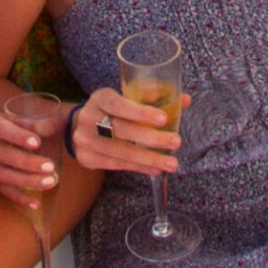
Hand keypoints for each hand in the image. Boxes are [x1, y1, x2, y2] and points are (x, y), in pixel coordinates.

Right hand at [0, 100, 57, 208]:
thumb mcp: (2, 112)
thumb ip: (28, 121)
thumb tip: (55, 126)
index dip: (17, 136)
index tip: (37, 142)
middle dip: (26, 162)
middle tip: (50, 167)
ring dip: (25, 181)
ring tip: (48, 182)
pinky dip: (16, 196)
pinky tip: (34, 202)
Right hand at [68, 88, 188, 175]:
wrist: (82, 127)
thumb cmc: (113, 111)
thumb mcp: (126, 98)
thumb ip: (154, 99)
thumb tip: (185, 100)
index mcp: (100, 98)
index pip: (119, 105)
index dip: (141, 112)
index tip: (164, 118)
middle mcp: (88, 117)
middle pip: (121, 130)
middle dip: (151, 138)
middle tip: (176, 142)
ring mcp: (85, 140)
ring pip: (120, 152)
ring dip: (149, 158)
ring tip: (171, 163)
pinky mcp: (86, 159)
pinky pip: (116, 165)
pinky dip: (139, 168)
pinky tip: (155, 169)